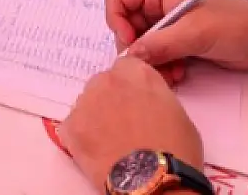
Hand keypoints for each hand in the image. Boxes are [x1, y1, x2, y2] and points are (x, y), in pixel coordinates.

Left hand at [59, 56, 203, 192]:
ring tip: (110, 141)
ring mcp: (85, 103)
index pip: (127, 67)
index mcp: (135, 72)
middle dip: (111, 99)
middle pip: (103, 84)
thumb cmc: (176, 149)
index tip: (137, 102)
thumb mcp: (177, 111)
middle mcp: (106, 80)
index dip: (132, 86)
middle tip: (124, 123)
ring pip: (87, 104)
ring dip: (96, 116)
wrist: (155, 180)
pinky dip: (81, 137)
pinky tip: (97, 152)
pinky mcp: (70, 127)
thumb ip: (155, 96)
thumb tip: (145, 104)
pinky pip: (73, 126)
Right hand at [105, 0, 247, 72]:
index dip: (118, 22)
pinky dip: (163, 67)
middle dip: (137, 49)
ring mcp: (169, 23)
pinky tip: (180, 74)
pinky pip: (157, 55)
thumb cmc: (231, 25)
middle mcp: (158, 3)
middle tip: (152, 68)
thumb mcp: (194, 33)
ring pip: (142, 44)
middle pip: (127, 25)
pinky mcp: (179, 41)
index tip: (132, 44)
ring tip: (171, 76)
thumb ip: (159, 44)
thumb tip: (130, 57)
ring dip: (151, 62)